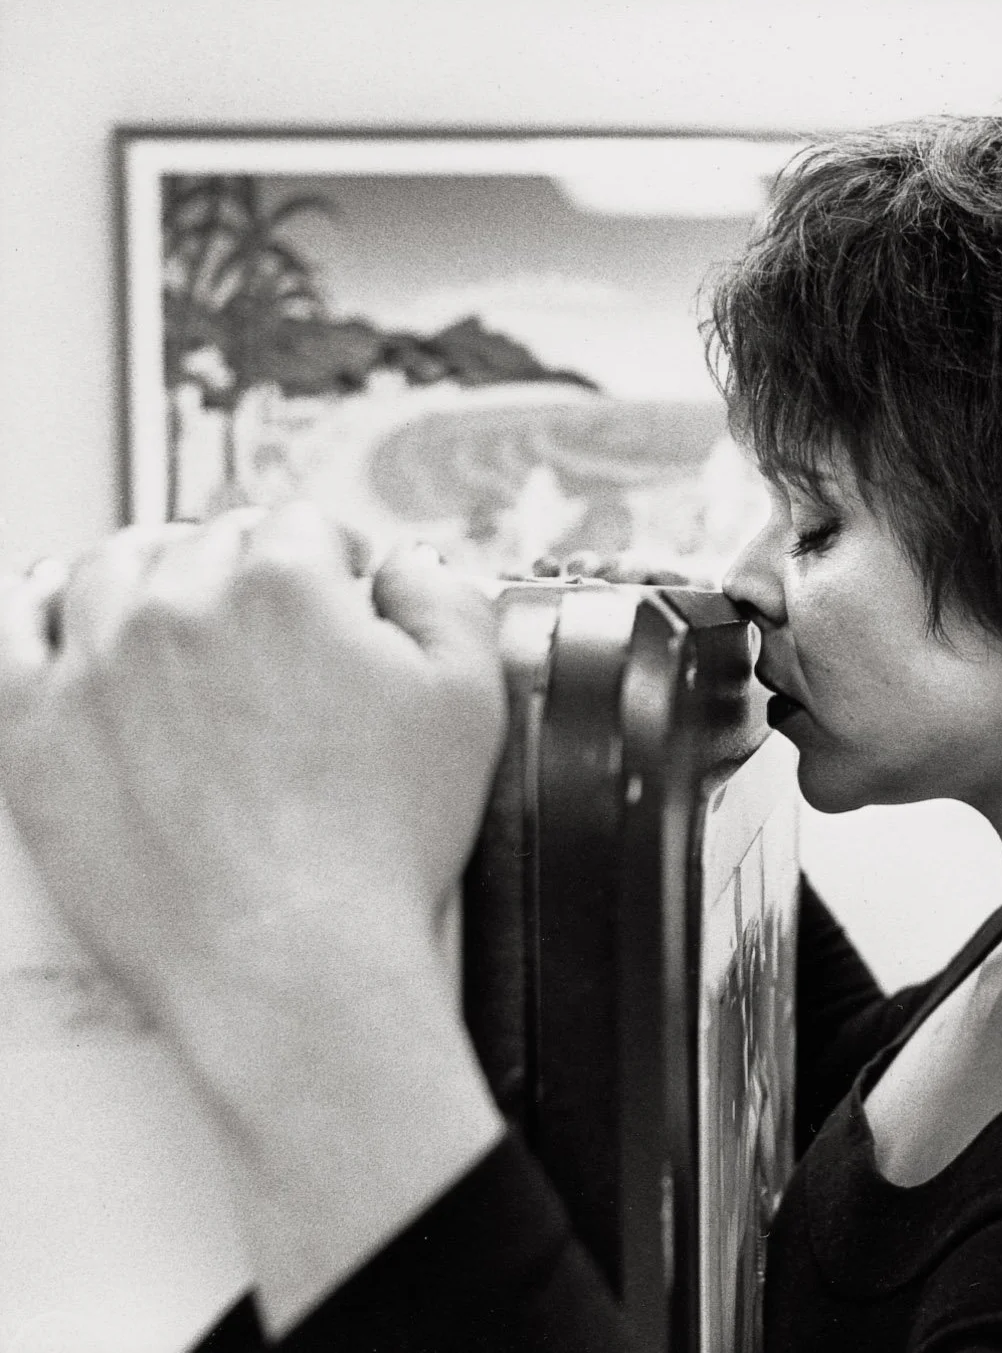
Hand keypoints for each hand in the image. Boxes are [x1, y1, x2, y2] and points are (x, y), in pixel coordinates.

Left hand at [0, 506, 507, 1329]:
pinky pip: (10, 631)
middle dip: (245, 573)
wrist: (292, 958)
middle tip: (271, 631)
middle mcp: (178, 607)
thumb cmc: (382, 844)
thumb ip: (450, 600)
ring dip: (148, 574)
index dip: (333, 561)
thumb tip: (409, 567)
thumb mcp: (473, 701)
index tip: (339, 599)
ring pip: (108, 569)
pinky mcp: (35, 733)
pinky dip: (36, 611)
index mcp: (284, 584)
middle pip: (206, 543)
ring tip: (174, 612)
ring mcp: (95, 667)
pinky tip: (61, 620)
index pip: (303, 527)